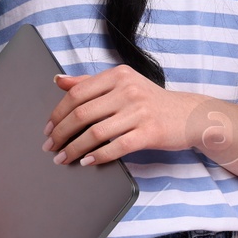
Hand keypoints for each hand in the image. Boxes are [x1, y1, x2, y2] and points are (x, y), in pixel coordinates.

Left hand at [43, 64, 194, 165]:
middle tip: (50, 147)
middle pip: (82, 113)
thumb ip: (91, 82)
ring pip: (95, 132)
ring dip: (74, 148)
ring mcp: (140, 111)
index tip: (47, 128)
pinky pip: (116, 146)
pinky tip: (86, 161)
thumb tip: (58, 80)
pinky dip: (97, 156)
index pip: (77, 93)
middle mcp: (129, 90)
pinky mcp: (150, 132)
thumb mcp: (123, 84)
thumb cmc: (152, 101)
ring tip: (62, 158)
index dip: (57, 113)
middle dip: (60, 133)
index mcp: (119, 75)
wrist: (189, 115)